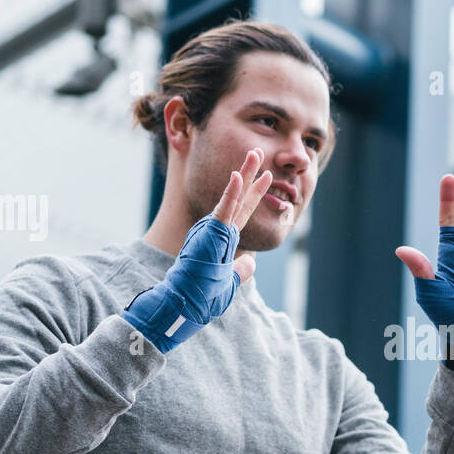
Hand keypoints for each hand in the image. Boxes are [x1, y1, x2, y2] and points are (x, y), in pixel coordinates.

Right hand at [211, 147, 272, 283]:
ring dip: (245, 174)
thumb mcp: (229, 281)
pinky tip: (238, 175)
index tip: (267, 177)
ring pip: (234, 196)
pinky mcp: (211, 232)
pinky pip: (224, 209)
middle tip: (259, 152)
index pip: (244, 210)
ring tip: (256, 154)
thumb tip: (251, 262)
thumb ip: (240, 270)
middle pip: (241, 197)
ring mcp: (214, 228)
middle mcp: (220, 228)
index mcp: (225, 238)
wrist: (186, 301)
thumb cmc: (202, 294)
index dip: (256, 193)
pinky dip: (231, 193)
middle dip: (251, 174)